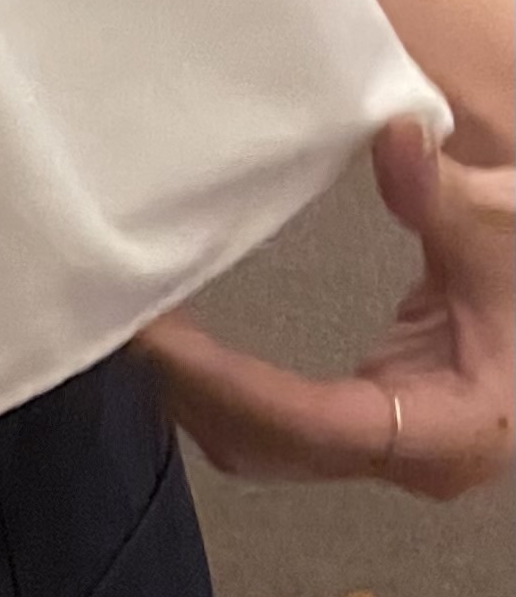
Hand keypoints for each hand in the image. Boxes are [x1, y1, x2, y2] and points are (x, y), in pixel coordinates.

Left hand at [134, 118, 514, 496]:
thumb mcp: (502, 231)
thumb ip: (445, 195)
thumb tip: (398, 136)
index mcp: (451, 430)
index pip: (313, 423)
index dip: (229, 387)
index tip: (158, 343)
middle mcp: (413, 460)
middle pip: (272, 444)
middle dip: (190, 391)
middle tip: (118, 328)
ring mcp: (387, 452)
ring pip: (264, 446)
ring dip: (193, 396)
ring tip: (130, 332)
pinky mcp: (367, 431)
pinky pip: (275, 426)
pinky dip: (220, 391)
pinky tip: (175, 348)